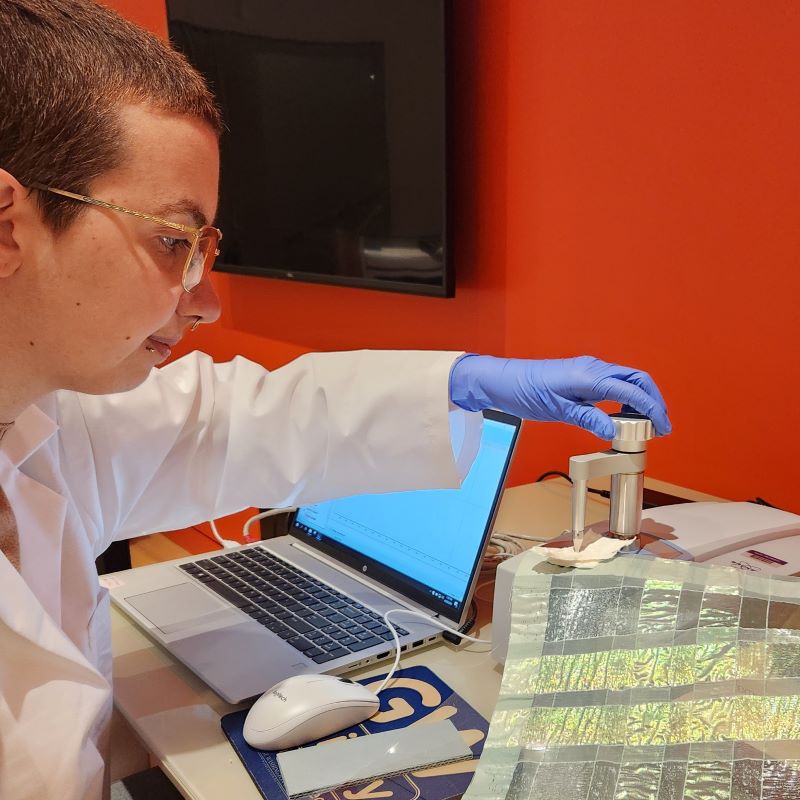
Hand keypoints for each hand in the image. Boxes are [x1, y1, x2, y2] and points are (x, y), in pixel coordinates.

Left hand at [449, 355, 670, 438]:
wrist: (504, 380)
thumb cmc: (525, 392)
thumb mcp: (557, 410)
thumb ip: (587, 419)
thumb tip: (612, 431)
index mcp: (589, 376)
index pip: (632, 391)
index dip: (652, 409)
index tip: (662, 427)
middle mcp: (593, 368)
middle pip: (637, 380)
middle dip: (654, 402)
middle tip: (661, 426)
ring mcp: (589, 370)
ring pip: (627, 381)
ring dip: (641, 400)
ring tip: (646, 425)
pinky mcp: (583, 375)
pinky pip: (613, 384)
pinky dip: (626, 398)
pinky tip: (624, 415)